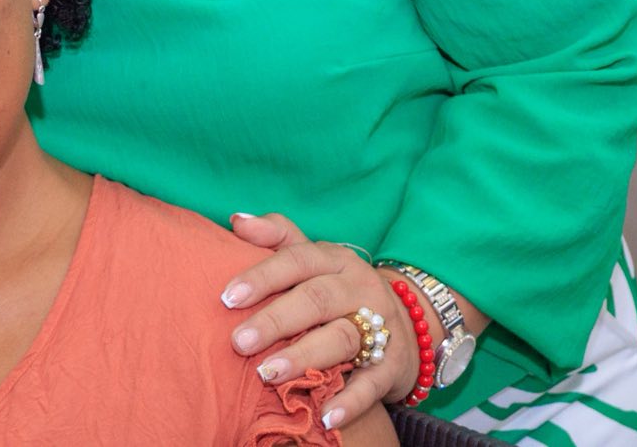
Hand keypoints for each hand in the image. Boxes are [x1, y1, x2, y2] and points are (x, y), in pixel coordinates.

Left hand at [221, 212, 418, 431]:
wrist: (409, 323)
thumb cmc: (340, 289)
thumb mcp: (316, 257)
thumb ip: (278, 236)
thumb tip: (237, 220)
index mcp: (335, 259)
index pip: (297, 260)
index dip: (262, 276)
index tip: (227, 297)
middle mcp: (358, 288)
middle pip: (316, 299)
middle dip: (275, 321)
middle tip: (239, 342)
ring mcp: (380, 326)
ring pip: (342, 338)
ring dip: (304, 357)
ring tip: (268, 374)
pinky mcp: (392, 364)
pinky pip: (371, 383)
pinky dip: (350, 401)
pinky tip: (325, 416)